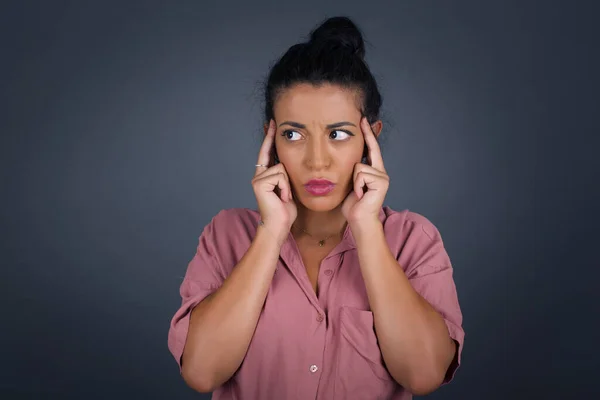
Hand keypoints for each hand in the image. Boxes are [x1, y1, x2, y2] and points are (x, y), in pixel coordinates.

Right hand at [252, 120, 296, 242]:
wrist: (278, 226)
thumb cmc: (286, 211)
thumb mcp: (289, 188)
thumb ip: (287, 175)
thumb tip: (294, 161)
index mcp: (265, 175)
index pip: (267, 151)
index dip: (269, 137)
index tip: (272, 123)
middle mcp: (259, 174)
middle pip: (278, 158)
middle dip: (283, 169)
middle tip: (283, 171)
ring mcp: (257, 178)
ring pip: (282, 168)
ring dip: (288, 184)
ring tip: (285, 197)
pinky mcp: (259, 183)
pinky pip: (280, 176)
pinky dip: (285, 188)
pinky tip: (282, 198)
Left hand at [341, 117, 389, 224]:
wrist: (359, 220)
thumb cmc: (353, 205)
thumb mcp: (351, 184)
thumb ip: (353, 171)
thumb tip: (346, 158)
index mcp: (373, 172)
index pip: (371, 149)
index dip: (368, 135)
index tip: (364, 120)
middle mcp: (381, 172)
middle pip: (370, 149)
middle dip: (366, 134)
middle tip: (362, 118)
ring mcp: (383, 176)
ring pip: (359, 166)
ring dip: (354, 180)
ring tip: (357, 192)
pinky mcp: (382, 181)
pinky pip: (361, 174)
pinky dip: (357, 185)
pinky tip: (360, 195)